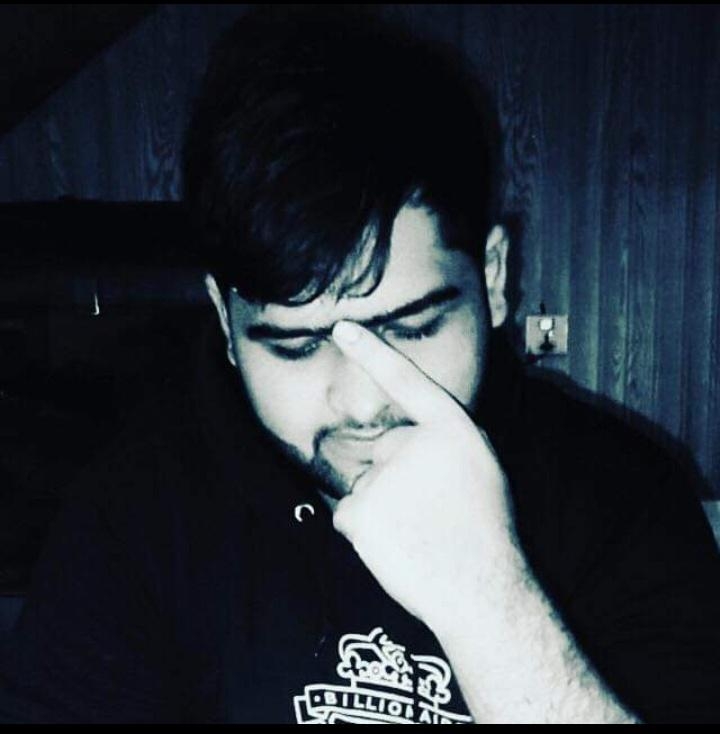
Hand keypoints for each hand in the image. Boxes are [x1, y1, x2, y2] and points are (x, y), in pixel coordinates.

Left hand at [330, 320, 523, 633]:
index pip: (406, 380)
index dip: (372, 351)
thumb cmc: (487, 532)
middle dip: (397, 476)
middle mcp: (415, 445)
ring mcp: (385, 478)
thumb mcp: (481, 468)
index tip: (342, 328)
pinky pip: (348, 513)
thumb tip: (407, 438)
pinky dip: (363, 531)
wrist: (483, 589)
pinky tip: (394, 546)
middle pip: (385, 449)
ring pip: (366, 485)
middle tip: (428, 513)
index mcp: (452, 430)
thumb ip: (443, 443)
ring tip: (417, 534)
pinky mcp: (361, 511)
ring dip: (381, 507)